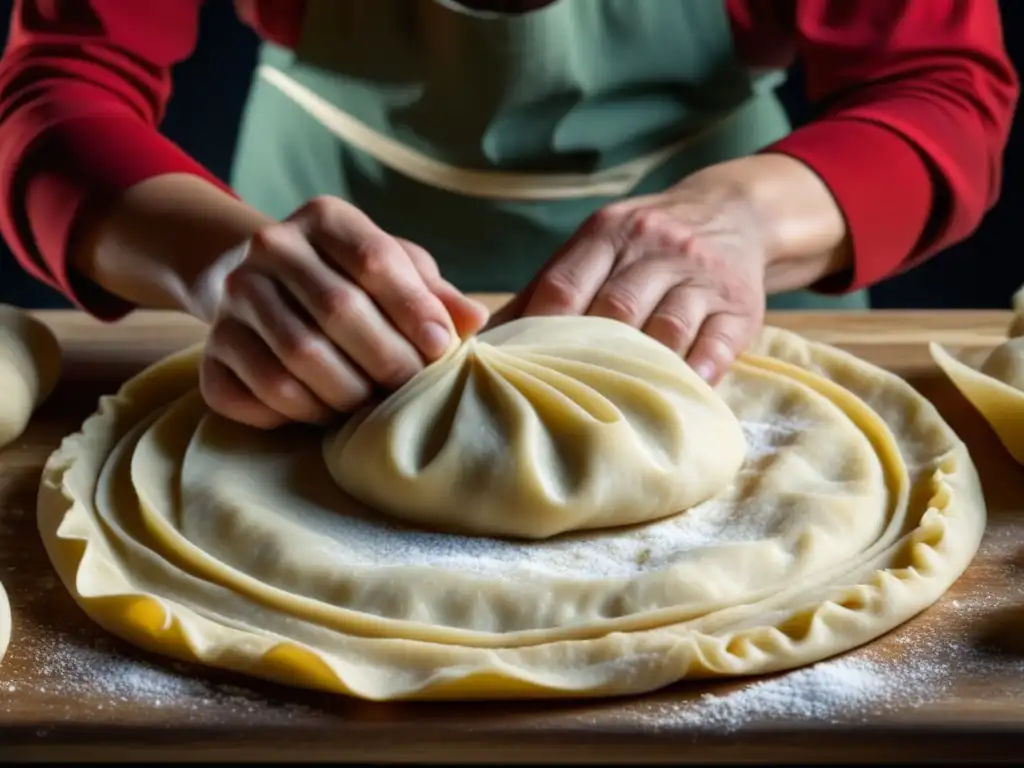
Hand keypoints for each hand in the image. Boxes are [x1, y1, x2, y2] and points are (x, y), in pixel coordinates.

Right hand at [199, 196, 488, 428]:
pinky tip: (326, 415)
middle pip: (337, 309)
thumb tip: (473, 320)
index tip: (443, 348)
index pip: (373, 260)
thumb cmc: (350, 281)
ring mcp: (234, 297)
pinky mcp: (212, 349)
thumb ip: (434, 294)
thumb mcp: (396, 271)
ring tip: (373, 407)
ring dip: (347, 393)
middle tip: (412, 390)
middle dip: (387, 359)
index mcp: (325, 219)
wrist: (260, 284)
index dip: (413, 309)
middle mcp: (271, 247)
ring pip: (298, 355)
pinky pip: (259, 392)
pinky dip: (301, 413)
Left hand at [491, 178, 767, 383]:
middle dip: (586, 356)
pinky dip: (696, 372)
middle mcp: (655, 248)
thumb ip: (544, 290)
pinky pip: (716, 343)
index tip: (516, 371)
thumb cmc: (643, 245)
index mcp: (608, 233)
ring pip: (666, 328)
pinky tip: (677, 395)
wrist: (732, 212)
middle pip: (615, 308)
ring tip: (612, 411)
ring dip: (640, 370)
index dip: (539, 330)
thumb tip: (480, 339)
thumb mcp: (595, 248)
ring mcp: (700, 276)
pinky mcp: (738, 306)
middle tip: (561, 402)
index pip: (566, 285)